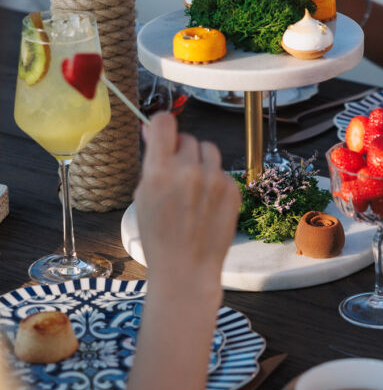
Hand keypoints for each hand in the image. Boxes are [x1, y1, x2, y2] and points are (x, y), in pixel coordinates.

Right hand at [135, 113, 240, 290]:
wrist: (186, 268)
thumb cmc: (159, 235)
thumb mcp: (143, 196)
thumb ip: (151, 162)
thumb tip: (151, 130)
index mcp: (160, 171)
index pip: (163, 122)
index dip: (159, 125)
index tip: (159, 132)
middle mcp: (190, 171)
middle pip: (187, 138)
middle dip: (180, 151)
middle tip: (175, 175)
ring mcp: (215, 180)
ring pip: (208, 149)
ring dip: (200, 161)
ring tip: (193, 188)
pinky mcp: (232, 189)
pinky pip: (222, 171)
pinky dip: (215, 181)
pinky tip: (206, 203)